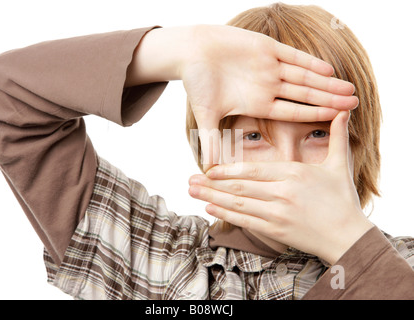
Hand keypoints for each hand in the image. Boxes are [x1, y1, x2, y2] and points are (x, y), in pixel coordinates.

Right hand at [126, 25, 357, 170]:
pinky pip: (292, 56)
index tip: (337, 121)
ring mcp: (269, 67)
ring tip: (349, 88)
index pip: (293, 112)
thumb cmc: (197, 83)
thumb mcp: (206, 114)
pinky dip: (309, 62)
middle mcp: (268, 86)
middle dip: (330, 99)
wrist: (190, 51)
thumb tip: (209, 171)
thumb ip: (211, 140)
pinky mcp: (265, 47)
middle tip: (355, 104)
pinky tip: (327, 70)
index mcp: (259, 103)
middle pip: (306, 95)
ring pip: (304, 76)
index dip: (315, 116)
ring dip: (326, 83)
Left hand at [188, 111, 373, 263]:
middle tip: (190, 180)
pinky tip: (210, 209)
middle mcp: (282, 193)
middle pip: (239, 187)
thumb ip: (337, 137)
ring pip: (238, 204)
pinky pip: (246, 221)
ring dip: (212, 198)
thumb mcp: (340, 165)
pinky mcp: (276, 231)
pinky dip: (226, 215)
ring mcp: (278, 214)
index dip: (228, 170)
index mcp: (294, 174)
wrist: (349, 236)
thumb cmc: (343, 200)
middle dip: (211, 184)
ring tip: (192, 192)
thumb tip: (344, 111)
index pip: (253, 170)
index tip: (208, 168)